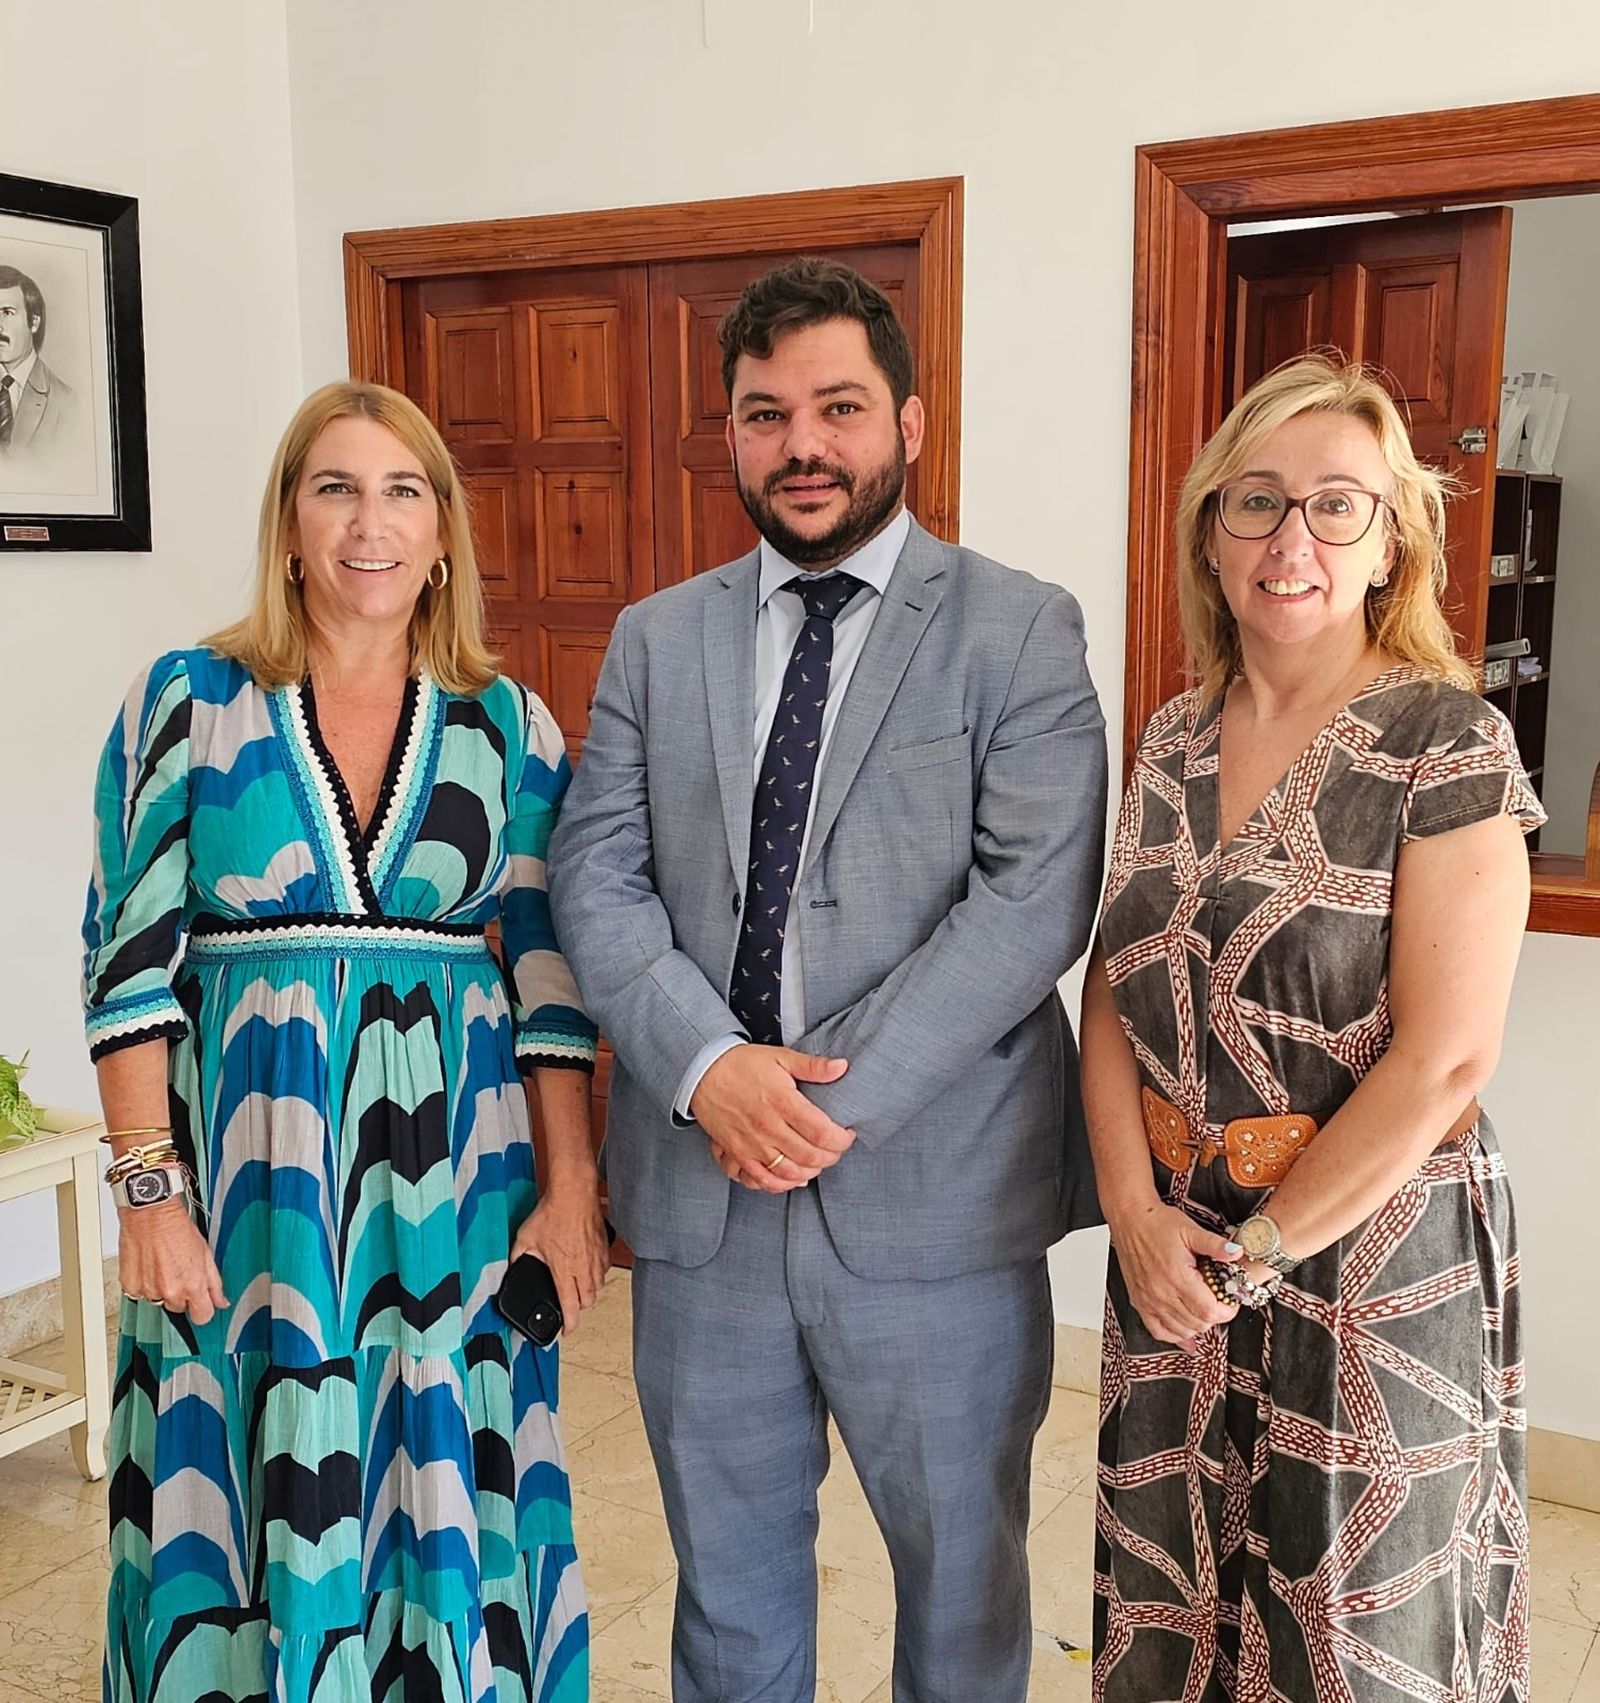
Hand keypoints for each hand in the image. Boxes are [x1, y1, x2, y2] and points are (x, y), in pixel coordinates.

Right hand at [118, 1200, 228, 1324]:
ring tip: (162, 1265)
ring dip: (161, 1289)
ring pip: (159, 1301)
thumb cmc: (177, 1228)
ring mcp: (149, 1291)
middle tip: (179, 1271)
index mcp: (192, 1286)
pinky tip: (148, 1265)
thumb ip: (214, 1282)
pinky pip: (139, 1294)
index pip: (202, 1317)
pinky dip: (144, 1284)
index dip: (202, 1308)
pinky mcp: (130, 1286)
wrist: (150, 1215)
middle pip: (179, 1308)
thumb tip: (220, 1301)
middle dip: (181, 1294)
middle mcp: (170, 1292)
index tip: (200, 1300)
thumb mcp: (205, 1253)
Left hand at [510, 1177, 609, 1336]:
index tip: (567, 1330)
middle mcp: (582, 1268)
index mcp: (563, 1270)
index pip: (570, 1307)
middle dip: (579, 1307)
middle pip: (588, 1301)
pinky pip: (604, 1268)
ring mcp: (595, 1257)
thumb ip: (519, 1256)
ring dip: (589, 1290)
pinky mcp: (604, 1246)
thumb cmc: (552, 1212)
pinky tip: (588, 1266)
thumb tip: (513, 1265)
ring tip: (578, 1286)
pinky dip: (597, 1273)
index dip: (570, 1324)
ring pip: (598, 1286)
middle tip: (570, 1305)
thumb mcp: (525, 1238)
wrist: (574, 1192)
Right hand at [691, 1045, 854, 1192]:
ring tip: (819, 1162)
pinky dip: (781, 1185)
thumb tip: (842, 1067)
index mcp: (782, 1102)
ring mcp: (751, 1144)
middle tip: (836, 1149)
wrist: (703, 1072)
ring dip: (810, 1172)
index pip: (822, 1133)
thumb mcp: (780, 1057)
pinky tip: (793, 1178)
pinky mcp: (737, 1153)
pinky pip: (762, 1180)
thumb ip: (813, 1066)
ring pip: (789, 1173)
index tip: (847, 1134)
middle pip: (810, 1156)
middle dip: (831, 1157)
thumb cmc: (742, 1064)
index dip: (842, 1140)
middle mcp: (768, 1127)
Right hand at [1107, 1200, 1240, 1353]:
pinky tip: (1185, 1335)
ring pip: (1181, 1330)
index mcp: (1178, 1277)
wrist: (1129, 1220)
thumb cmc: (1156, 1223)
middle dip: (1215, 1316)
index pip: (1209, 1311)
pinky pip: (1158, 1331)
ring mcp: (1150, 1301)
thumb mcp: (1190, 1229)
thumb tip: (1236, 1252)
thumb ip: (1215, 1244)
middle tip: (1220, 1301)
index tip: (1231, 1301)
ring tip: (1203, 1310)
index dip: (1226, 1311)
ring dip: (1197, 1325)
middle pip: (1198, 1323)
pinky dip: (1174, 1336)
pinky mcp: (1140, 1302)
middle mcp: (1162, 1293)